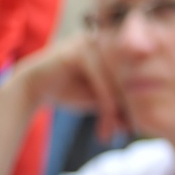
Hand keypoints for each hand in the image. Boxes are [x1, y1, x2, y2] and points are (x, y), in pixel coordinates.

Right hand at [12, 35, 126, 140]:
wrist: (32, 87)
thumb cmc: (69, 90)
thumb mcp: (101, 98)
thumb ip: (122, 103)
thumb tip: (142, 122)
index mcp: (115, 47)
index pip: (136, 75)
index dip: (137, 102)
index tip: (133, 128)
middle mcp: (107, 41)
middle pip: (130, 78)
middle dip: (129, 109)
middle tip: (127, 132)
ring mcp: (93, 44)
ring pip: (117, 82)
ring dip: (117, 112)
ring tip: (111, 133)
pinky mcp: (80, 53)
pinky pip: (102, 83)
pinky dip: (106, 106)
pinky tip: (104, 125)